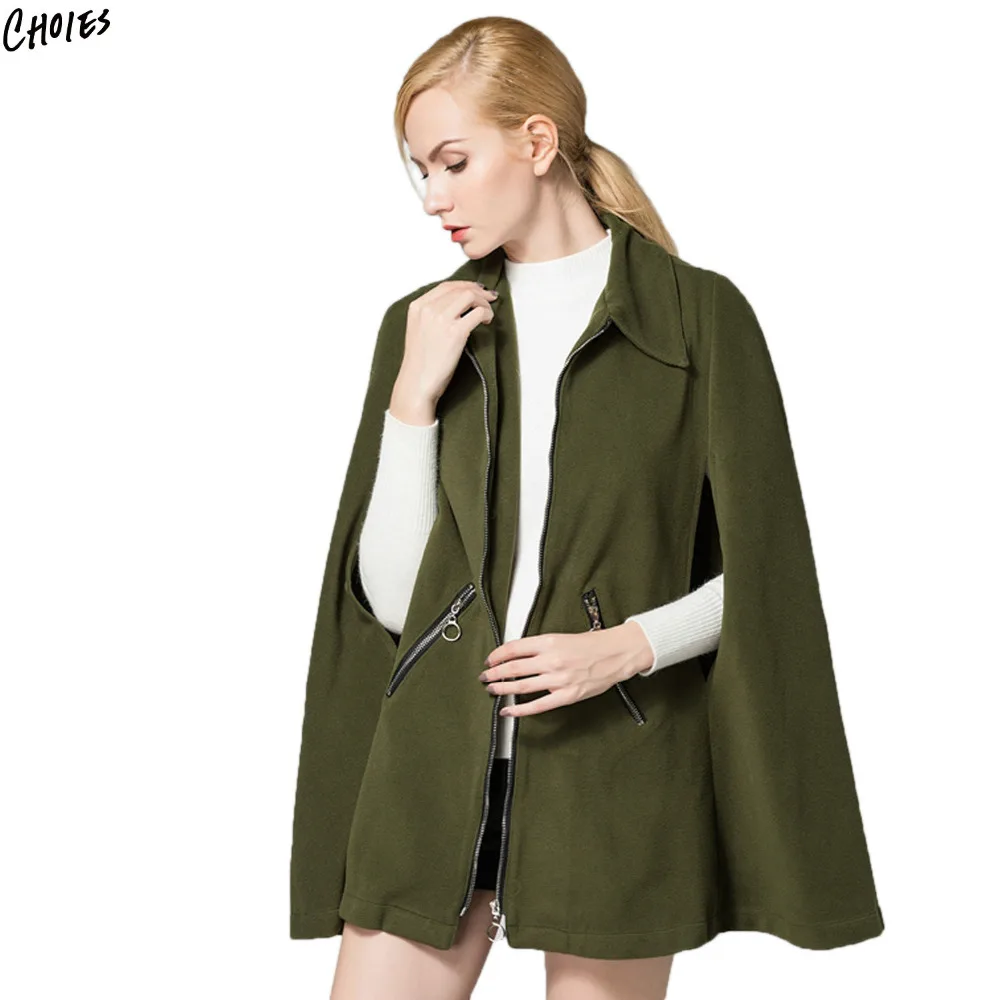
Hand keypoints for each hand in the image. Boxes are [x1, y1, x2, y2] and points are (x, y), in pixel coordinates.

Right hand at [394, 280, 498, 409]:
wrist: (417, 383)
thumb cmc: (420, 363)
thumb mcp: (419, 330)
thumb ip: (431, 315)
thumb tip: (456, 306)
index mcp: (417, 307)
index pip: (445, 286)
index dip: (465, 285)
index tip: (476, 290)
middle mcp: (428, 309)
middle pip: (459, 289)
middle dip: (478, 292)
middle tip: (489, 299)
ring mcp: (441, 319)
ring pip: (470, 296)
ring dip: (484, 302)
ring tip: (488, 314)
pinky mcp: (455, 332)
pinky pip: (478, 312)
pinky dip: (487, 314)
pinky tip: (487, 322)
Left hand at [478, 622, 654, 718]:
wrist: (615, 654)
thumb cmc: (590, 645)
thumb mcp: (560, 637)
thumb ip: (538, 647)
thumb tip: (514, 655)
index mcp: (548, 642)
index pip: (513, 648)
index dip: (496, 655)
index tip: (489, 660)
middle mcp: (551, 660)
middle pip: (513, 668)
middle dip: (494, 674)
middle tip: (484, 677)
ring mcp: (559, 679)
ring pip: (521, 686)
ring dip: (502, 688)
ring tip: (491, 690)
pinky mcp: (566, 696)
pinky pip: (537, 705)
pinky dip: (519, 709)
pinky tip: (507, 709)